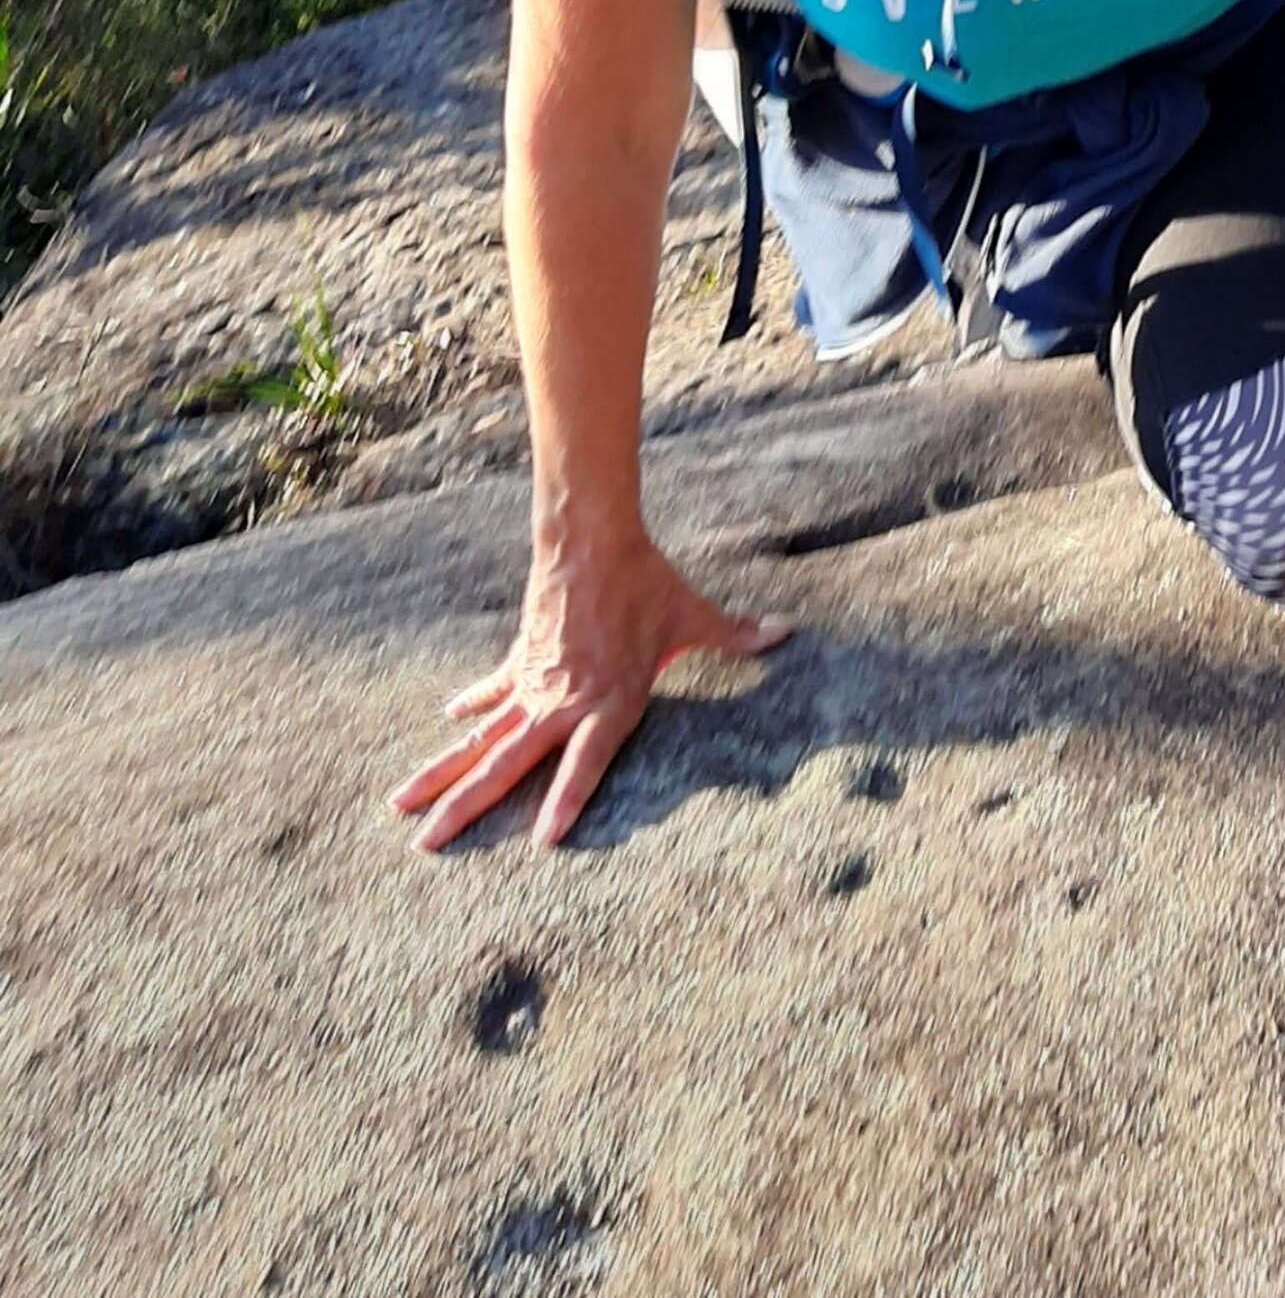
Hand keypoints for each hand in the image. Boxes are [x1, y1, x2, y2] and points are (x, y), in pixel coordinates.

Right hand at [389, 532, 791, 851]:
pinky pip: (492, 693)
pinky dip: (470, 708)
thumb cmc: (647, 582)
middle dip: (466, 806)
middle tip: (425, 845)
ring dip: (443, 770)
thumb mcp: (693, 616)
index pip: (585, 763)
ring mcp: (534, 683)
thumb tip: (786, 634)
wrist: (593, 538)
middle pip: (507, 763)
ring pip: (482, 738)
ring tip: (400, 805)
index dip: (567, 801)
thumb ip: (737, 635)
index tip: (541, 844)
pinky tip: (446, 725)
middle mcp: (562, 701)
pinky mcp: (521, 660)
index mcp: (608, 701)